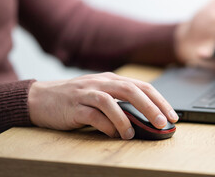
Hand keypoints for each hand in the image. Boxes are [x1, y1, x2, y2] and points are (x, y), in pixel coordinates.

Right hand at [28, 72, 178, 139]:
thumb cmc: (76, 98)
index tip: (173, 115)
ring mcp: (86, 93)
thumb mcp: (101, 94)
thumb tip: (146, 118)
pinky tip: (112, 134)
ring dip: (125, 119)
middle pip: (131, 90)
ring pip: (111, 101)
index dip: (160, 100)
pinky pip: (93, 115)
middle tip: (162, 123)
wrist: (42, 98)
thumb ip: (120, 102)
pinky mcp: (74, 106)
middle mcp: (101, 82)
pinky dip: (105, 125)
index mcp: (111, 79)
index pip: (142, 86)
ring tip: (132, 134)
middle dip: (151, 107)